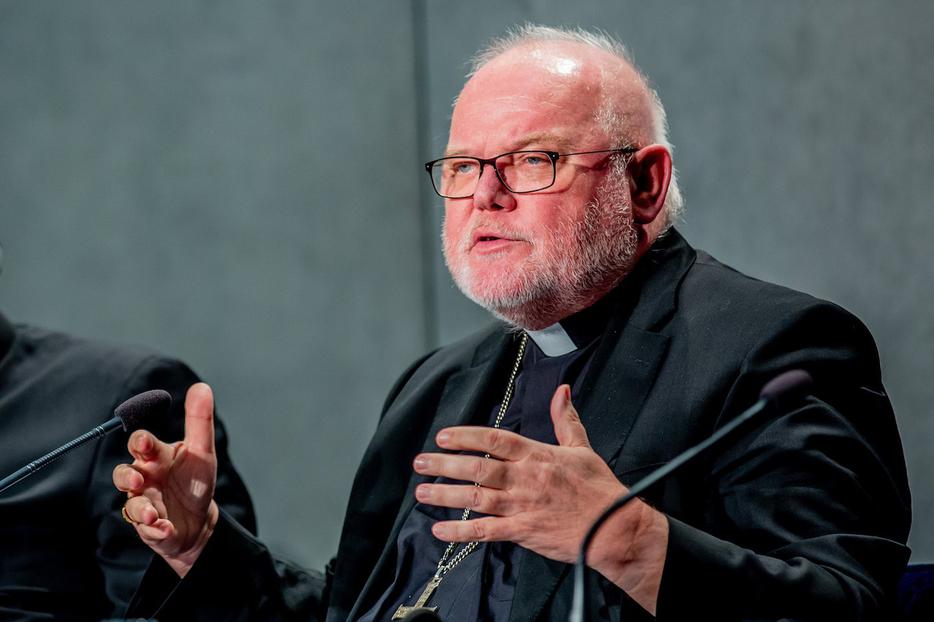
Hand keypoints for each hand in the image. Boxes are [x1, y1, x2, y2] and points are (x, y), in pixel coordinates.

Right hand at [112, 382, 219, 576]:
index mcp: (155, 457)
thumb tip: (202, 386)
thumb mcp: (202, 452)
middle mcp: (144, 478)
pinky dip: (157, 530)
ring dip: (140, 509)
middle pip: (122, 473)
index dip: (140, 442)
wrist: (199, 520)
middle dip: (126, 477)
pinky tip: (166, 528)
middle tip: (137, 480)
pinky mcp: (149, 527)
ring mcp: (143, 503)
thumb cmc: (194, 481)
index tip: (145, 442)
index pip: (140, 444)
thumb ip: (199, 421)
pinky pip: (147, 530)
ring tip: (153, 515)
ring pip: (131, 504)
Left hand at [413, 384, 667, 613]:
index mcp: (536, 455)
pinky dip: (460, 531)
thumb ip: (565, 419)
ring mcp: (521, 505)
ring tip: (422, 492)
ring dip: (445, 495)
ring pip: (474, 497)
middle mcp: (524, 478)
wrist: (614, 528)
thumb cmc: (599, 489)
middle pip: (476, 467)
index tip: (443, 436)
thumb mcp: (582, 448)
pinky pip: (485, 531)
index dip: (465, 436)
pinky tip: (440, 529)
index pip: (493, 439)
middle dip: (444, 464)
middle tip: (420, 463)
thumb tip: (562, 391)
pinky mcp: (522, 531)